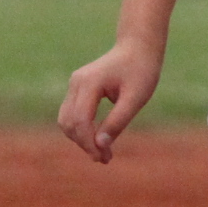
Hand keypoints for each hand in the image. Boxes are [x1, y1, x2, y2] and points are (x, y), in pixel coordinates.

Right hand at [58, 39, 164, 163]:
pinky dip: (81, 130)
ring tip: (103, 152)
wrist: (138, 47)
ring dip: (80, 139)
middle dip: (84, 144)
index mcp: (90, 83)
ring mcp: (74, 84)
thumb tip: (100, 145)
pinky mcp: (77, 88)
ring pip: (66, 120)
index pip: (80, 120)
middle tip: (105, 158)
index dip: (89, 143)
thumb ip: (118, 122)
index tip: (104, 158)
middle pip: (69, 123)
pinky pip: (72, 115)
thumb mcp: (135, 99)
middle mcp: (76, 83)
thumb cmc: (141, 71)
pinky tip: (98, 140)